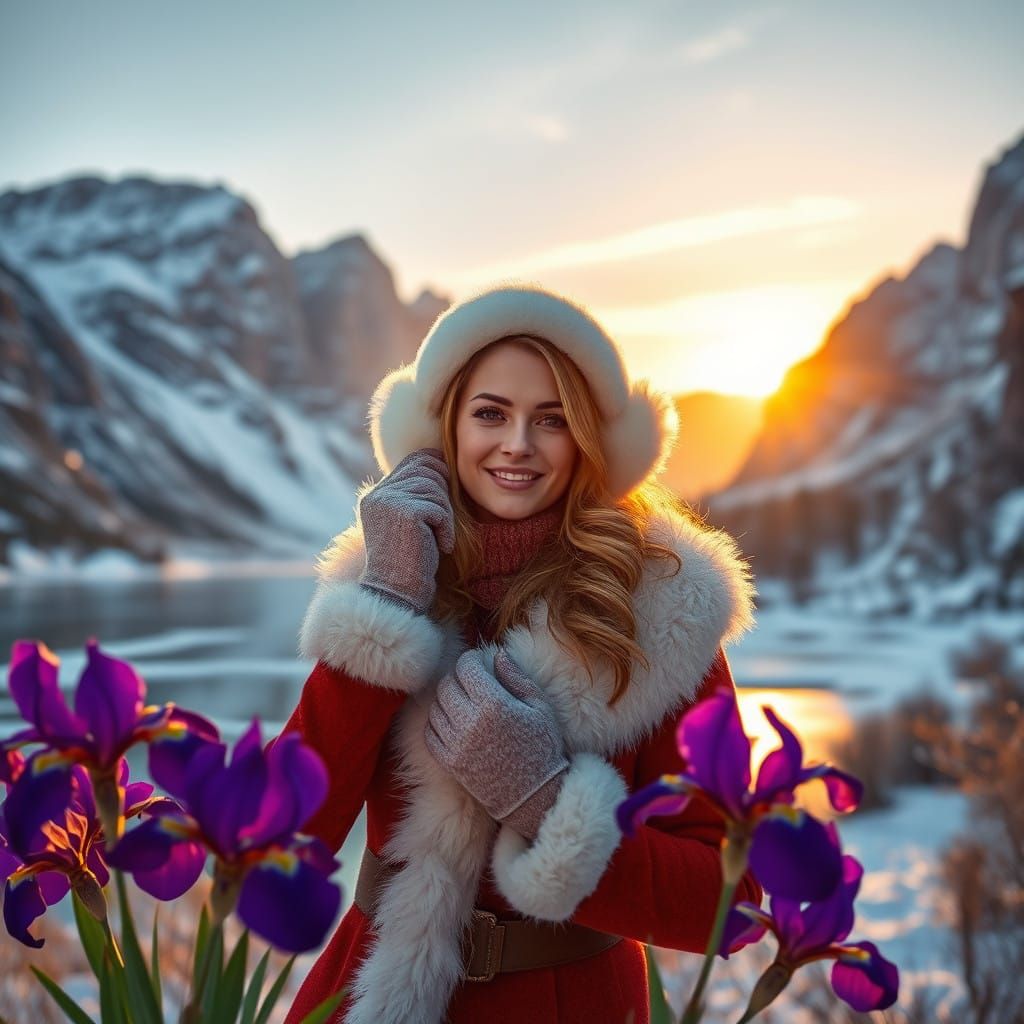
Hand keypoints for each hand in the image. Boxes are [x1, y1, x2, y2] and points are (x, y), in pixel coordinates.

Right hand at [358, 448, 454, 613]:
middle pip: (427, 469)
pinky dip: (446, 528)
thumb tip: (439, 460)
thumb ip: (413, 495)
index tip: (446, 492)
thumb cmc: (409, 562)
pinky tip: (442, 547)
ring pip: (435, 488)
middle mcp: (378, 495)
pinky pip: (440, 508)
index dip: (436, 468)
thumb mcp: (406, 522)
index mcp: (375, 496)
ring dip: (445, 514)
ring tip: (439, 537)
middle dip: (443, 492)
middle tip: (442, 521)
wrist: (397, 593)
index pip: (413, 460)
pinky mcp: (405, 512)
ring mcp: (389, 502)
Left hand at [424, 649, 567, 836]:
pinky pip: (430, 733)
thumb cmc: (543, 746)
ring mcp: (457, 744)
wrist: (534, 795)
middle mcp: (471, 722)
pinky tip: (454, 723)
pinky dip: (437, 723)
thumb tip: (497, 654)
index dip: (471, 660)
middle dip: (458, 678)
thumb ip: (516, 677)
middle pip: (447, 684)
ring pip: (436, 707)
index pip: (466, 667)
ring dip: (447, 700)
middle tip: (472, 683)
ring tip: (464, 703)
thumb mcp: (540, 706)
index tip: (479, 664)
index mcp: (494, 704)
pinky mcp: (449, 763)